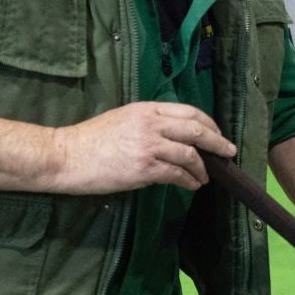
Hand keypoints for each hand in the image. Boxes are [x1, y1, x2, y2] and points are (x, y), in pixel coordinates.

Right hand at [46, 102, 233, 193]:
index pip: (189, 112)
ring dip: (203, 168)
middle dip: (217, 143)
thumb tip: (175, 138)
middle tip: (228, 153)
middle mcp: (151, 124)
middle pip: (196, 130)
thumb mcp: (123, 119)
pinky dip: (189, 180)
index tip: (218, 134)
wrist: (66, 155)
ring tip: (206, 177)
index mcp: (146, 109)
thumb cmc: (91, 140)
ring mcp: (148, 145)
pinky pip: (177, 174)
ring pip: (190, 154)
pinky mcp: (144, 168)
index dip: (209, 124)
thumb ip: (149, 124)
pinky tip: (192, 185)